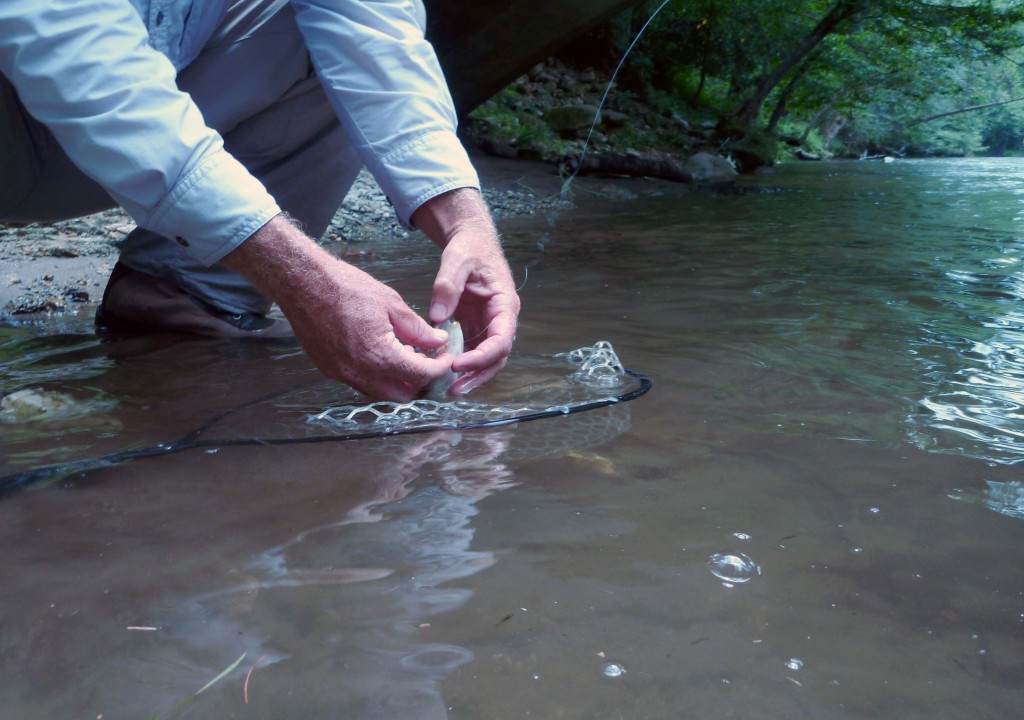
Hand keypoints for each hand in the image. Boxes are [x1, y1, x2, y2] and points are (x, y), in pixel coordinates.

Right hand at [223, 215, 449, 400]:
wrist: (303, 284)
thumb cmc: (345, 287)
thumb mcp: (391, 303)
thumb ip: (418, 329)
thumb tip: (438, 341)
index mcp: (379, 356)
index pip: (421, 376)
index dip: (439, 369)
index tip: (446, 358)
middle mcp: (360, 373)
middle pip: (403, 395)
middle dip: (421, 382)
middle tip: (430, 361)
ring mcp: (342, 375)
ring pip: (381, 393)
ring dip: (399, 381)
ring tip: (407, 356)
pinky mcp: (330, 371)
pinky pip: (361, 384)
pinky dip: (378, 377)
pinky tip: (383, 354)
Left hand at [412, 189, 519, 393]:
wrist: (471, 241)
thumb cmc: (469, 247)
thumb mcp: (457, 259)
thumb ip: (448, 285)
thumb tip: (438, 318)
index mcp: (505, 304)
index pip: (501, 339)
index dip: (482, 356)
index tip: (457, 364)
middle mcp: (501, 319)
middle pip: (497, 357)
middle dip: (477, 375)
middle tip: (453, 389)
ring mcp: (488, 326)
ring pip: (486, 360)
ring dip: (470, 376)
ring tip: (448, 390)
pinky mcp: (475, 328)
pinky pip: (471, 352)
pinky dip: (460, 365)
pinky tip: (442, 374)